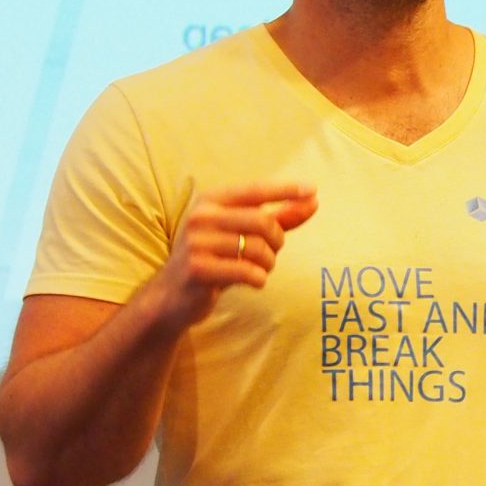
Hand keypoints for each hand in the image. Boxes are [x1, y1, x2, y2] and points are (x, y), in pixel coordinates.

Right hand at [159, 181, 316, 326]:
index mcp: (211, 201)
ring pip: (258, 249)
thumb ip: (277, 218)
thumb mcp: (242, 234)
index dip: (285, 190)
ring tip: (259, 269)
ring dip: (269, 264)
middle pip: (262, 222)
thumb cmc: (215, 259)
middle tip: (271, 253)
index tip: (312, 190)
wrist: (172, 295)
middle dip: (277, 241)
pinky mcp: (198, 268)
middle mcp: (201, 216)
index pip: (255, 190)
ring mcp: (197, 242)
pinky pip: (248, 272)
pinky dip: (259, 279)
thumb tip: (313, 200)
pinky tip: (253, 281)